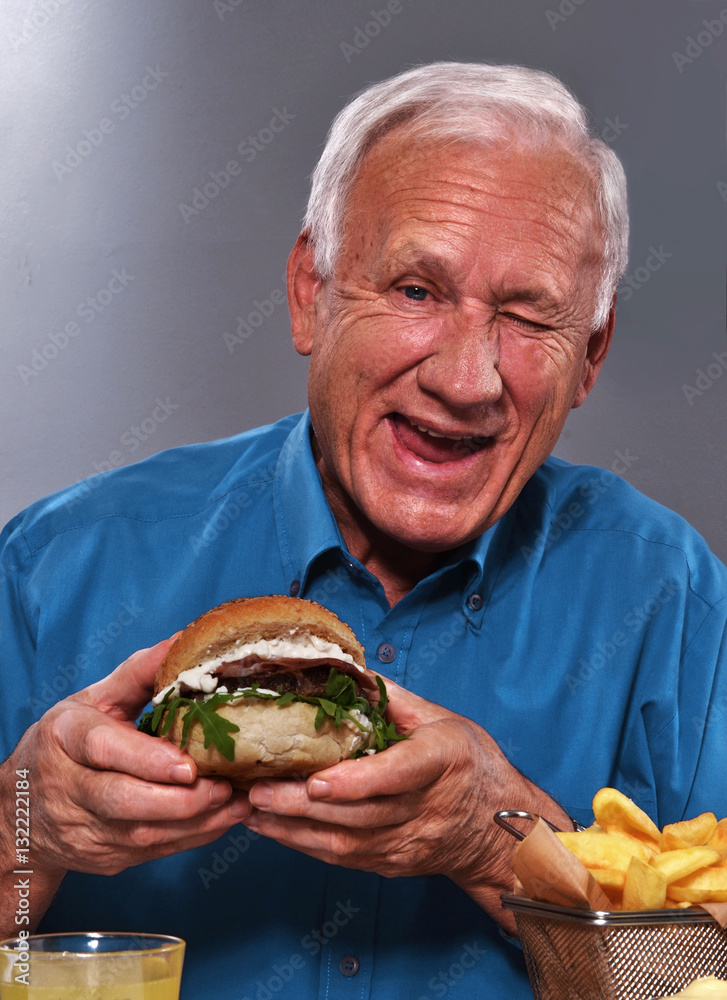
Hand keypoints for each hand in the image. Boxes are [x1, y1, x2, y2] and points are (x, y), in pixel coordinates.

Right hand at [0, 637, 248, 886]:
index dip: (148, 759)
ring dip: (196, 822)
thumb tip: (184, 639)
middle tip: (223, 786)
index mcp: (65, 737)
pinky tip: (224, 818)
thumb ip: (139, 672)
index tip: (189, 765)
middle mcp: (69, 788)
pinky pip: (154, 852)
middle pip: (123, 800)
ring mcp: (85, 829)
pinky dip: (193, 837)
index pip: (104, 749)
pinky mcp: (105, 857)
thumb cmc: (68, 743)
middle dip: (179, 800)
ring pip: (144, 834)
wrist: (23, 811)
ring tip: (236, 801)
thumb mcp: (93, 699)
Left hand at [243, 679, 567, 925]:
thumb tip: (347, 671)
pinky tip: (275, 828)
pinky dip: (305, 845)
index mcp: (442, 761)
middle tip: (257, 791)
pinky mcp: (393, 863)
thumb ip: (393, 698)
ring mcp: (409, 843)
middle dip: (302, 807)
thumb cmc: (468, 761)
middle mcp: (426, 809)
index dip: (356, 782)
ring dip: (294, 830)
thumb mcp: (441, 718)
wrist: (497, 825)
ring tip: (253, 809)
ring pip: (346, 843)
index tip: (316, 782)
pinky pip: (345, 858)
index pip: (397, 774)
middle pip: (360, 815)